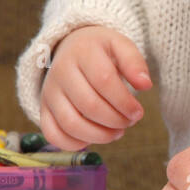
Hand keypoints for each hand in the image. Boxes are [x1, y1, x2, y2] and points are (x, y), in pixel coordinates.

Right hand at [40, 25, 152, 149]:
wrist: (72, 48)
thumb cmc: (101, 52)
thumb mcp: (120, 45)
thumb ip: (134, 62)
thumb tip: (145, 85)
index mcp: (82, 52)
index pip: (104, 80)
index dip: (124, 102)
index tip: (138, 112)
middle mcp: (61, 71)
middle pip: (89, 105)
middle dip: (115, 120)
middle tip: (129, 122)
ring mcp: (49, 92)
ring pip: (70, 123)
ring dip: (99, 136)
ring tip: (116, 132)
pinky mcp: (44, 108)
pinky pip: (53, 134)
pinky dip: (74, 144)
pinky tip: (93, 138)